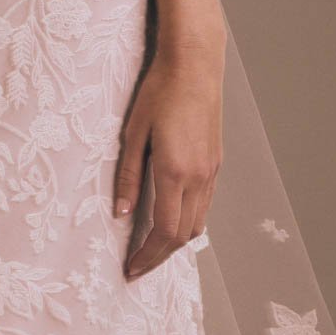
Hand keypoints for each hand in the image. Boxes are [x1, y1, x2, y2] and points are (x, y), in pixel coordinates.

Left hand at [113, 43, 223, 280]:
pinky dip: (188, 221)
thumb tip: (120, 212)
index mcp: (175, 171)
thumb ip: (128, 176)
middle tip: (138, 266)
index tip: (131, 269)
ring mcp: (211, 171)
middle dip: (160, 256)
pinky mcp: (216, 162)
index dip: (148, 256)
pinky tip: (171, 217)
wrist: (194, 64)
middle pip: (184, 235)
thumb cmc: (159, 91)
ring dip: (176, 241)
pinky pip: (204, 204)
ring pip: (199, 223)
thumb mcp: (133, 133)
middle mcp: (199, 177)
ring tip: (152, 248)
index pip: (164, 231)